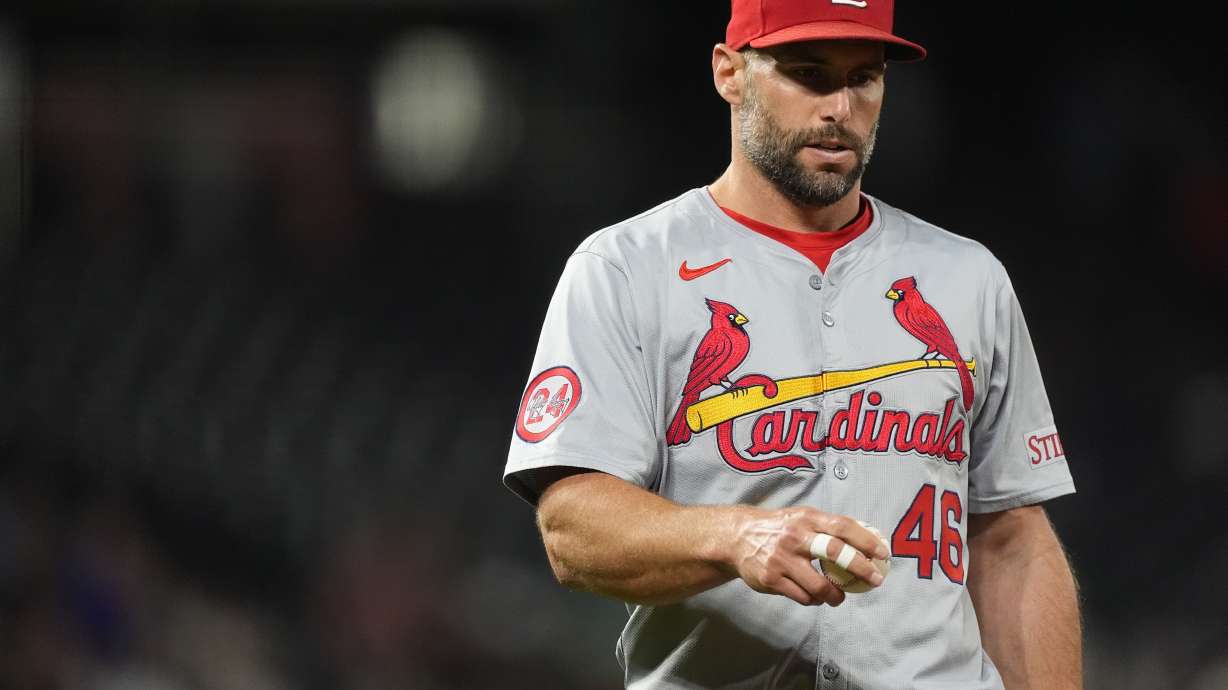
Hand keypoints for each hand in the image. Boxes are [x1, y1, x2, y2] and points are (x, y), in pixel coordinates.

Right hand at [724, 506, 888, 605]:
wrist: (738, 537)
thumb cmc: (779, 527)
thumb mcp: (802, 517)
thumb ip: (829, 526)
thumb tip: (868, 536)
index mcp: (807, 519)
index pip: (842, 527)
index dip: (866, 540)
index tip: (883, 553)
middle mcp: (795, 537)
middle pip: (834, 552)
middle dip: (860, 568)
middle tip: (874, 579)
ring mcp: (782, 560)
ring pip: (819, 586)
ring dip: (836, 596)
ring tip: (839, 597)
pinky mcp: (771, 579)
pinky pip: (802, 597)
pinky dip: (814, 600)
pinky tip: (814, 596)